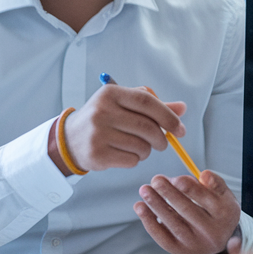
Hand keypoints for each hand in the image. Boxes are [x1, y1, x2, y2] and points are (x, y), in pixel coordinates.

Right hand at [49, 83, 186, 174]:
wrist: (70, 139)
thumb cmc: (103, 119)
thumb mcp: (123, 106)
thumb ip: (153, 107)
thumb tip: (182, 108)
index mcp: (111, 93)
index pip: (147, 102)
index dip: (168, 116)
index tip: (180, 129)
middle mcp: (103, 111)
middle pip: (147, 127)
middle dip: (161, 139)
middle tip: (162, 143)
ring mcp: (98, 133)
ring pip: (141, 146)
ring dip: (147, 150)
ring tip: (138, 147)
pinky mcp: (97, 154)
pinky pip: (131, 160)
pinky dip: (135, 159)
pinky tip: (124, 154)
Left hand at [134, 171, 240, 253]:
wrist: (217, 238)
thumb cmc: (216, 210)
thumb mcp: (222, 194)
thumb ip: (214, 183)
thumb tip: (204, 175)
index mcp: (225, 214)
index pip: (206, 200)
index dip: (190, 189)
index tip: (176, 179)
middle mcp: (212, 232)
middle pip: (188, 210)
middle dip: (169, 193)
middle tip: (156, 180)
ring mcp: (196, 244)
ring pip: (173, 223)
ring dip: (156, 205)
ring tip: (145, 190)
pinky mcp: (181, 251)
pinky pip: (163, 237)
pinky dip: (149, 221)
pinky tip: (140, 207)